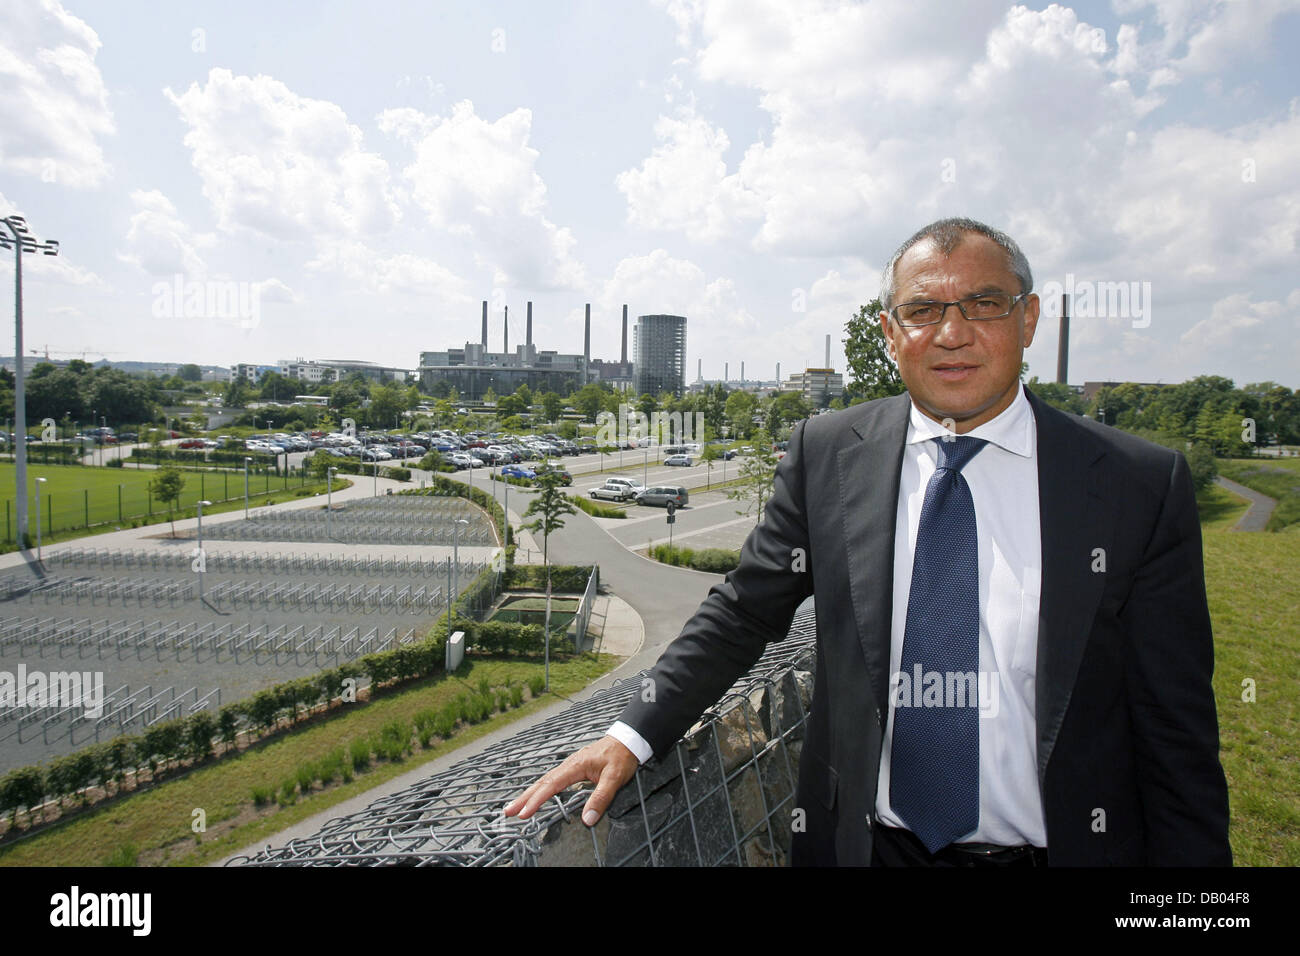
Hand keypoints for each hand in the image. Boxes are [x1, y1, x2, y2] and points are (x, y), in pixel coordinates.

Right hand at [503, 735, 639, 826]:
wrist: (627, 740)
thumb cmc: (621, 756)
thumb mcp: (615, 778)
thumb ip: (601, 798)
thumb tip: (588, 819)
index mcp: (575, 765)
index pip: (551, 785)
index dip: (536, 800)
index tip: (524, 813)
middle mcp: (569, 764)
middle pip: (542, 782)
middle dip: (524, 798)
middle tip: (508, 811)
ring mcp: (570, 766)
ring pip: (545, 781)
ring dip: (530, 793)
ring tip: (516, 806)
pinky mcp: (573, 768)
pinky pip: (552, 780)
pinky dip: (541, 789)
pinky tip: (537, 795)